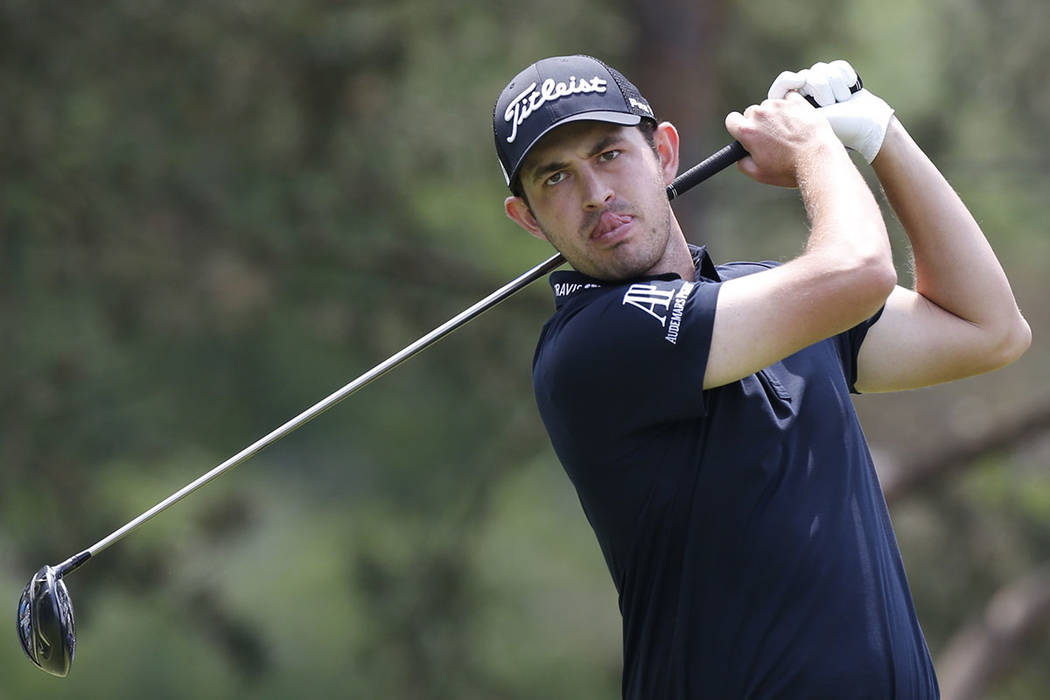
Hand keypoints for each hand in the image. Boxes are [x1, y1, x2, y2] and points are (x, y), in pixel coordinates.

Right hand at [725, 91, 840, 187]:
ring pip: (770, 106)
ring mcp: (779, 105)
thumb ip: (742, 163)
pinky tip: (796, 121)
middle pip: (751, 113)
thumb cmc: (788, 169)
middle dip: (759, 123)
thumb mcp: (758, 174)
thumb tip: (740, 156)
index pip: (731, 120)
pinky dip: (790, 108)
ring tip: (788, 133)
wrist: (817, 159)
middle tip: (772, 139)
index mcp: (747, 131)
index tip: (746, 134)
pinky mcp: (796, 101)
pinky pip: (788, 99)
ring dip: (775, 116)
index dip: (738, 128)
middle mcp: (760, 114)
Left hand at [768, 60, 893, 162]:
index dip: (788, 81)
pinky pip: (838, 66)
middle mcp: (808, 94)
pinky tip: (851, 90)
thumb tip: (771, 104)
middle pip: (807, 74)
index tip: (799, 83)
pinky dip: (846, 76)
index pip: (782, 85)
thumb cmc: (838, 131)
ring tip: (842, 102)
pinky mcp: (841, 78)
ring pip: (823, 70)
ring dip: (836, 87)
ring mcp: (825, 85)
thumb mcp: (807, 124)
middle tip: (831, 106)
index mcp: (796, 107)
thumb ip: (788, 113)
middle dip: (823, 90)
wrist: (867, 127)